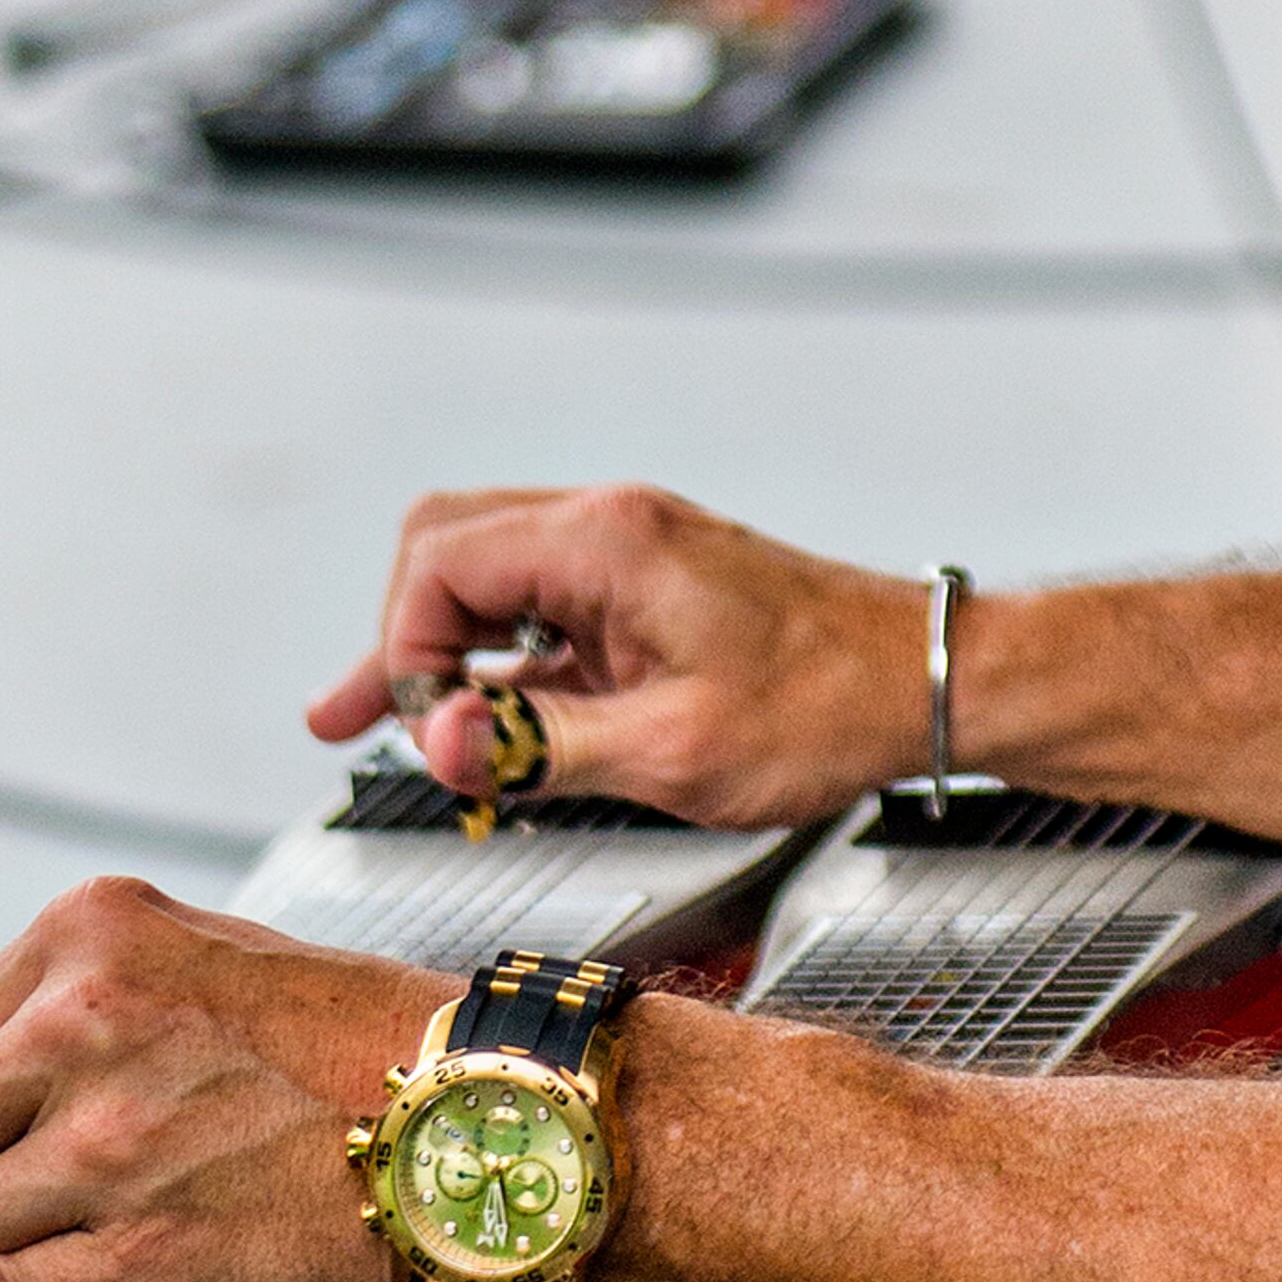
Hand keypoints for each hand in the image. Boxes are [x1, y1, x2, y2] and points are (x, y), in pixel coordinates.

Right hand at [310, 481, 928, 829]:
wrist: (925, 680)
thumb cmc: (824, 710)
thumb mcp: (675, 752)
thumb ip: (544, 746)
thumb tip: (433, 742)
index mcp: (608, 544)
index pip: (442, 563)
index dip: (404, 650)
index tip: (423, 733)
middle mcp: (610, 528)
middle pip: (449, 544)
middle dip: (399, 633)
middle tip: (356, 720)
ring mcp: (630, 555)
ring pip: (490, 572)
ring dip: (439, 646)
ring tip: (375, 720)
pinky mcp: (649, 591)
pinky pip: (543, 607)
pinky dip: (498, 659)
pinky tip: (480, 722)